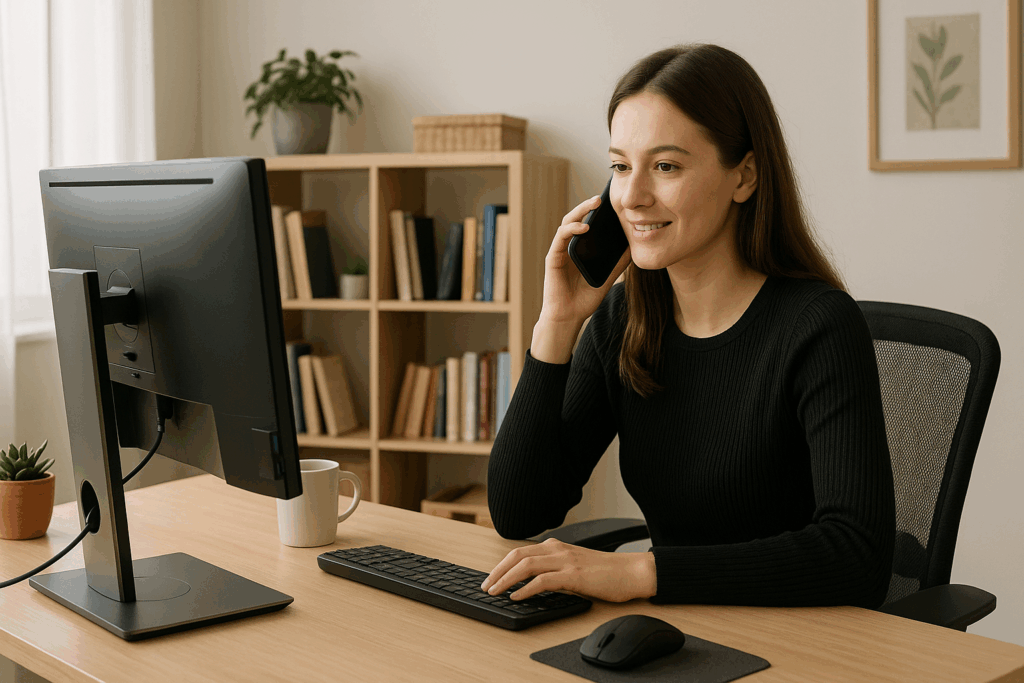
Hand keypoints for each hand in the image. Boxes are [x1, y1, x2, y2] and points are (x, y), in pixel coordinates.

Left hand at [480, 538, 656, 602]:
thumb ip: (554, 569)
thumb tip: (531, 583)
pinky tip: (517, 597)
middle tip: (486, 586)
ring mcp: (565, 561)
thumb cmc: (606, 572)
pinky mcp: (574, 575)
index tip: (491, 577)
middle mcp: (558, 549)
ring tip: (495, 591)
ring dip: (505, 579)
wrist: (631, 572)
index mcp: (557, 546)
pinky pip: (542, 580)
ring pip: (526, 565)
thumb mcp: (574, 566)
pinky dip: (526, 589)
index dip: (502, 564)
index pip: (520, 551)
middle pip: (517, 555)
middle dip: (497, 571)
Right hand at [539, 195, 631, 326]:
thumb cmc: (584, 299)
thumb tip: (633, 248)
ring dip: (580, 211)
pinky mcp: (553, 257)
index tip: (610, 203)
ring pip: (567, 223)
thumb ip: (617, 263)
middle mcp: (568, 247)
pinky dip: (572, 229)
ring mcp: (559, 251)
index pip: (587, 224)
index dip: (596, 212)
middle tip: (602, 197)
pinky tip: (584, 226)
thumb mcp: (607, 278)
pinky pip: (561, 237)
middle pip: (576, 218)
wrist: (569, 316)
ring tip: (594, 204)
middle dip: (587, 206)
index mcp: (579, 249)